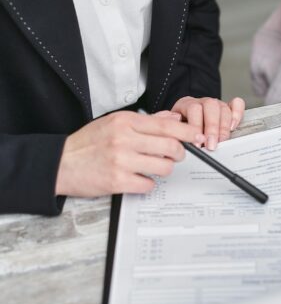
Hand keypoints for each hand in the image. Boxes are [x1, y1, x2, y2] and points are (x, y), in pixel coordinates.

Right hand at [55, 111, 202, 196]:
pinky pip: (148, 184)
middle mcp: (124, 139)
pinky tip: (138, 178)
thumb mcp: (115, 123)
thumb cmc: (89, 143)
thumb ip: (146, 121)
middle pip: (171, 147)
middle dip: (179, 153)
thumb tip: (174, 119)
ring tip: (153, 167)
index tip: (197, 136)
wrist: (60, 163)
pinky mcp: (117, 181)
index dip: (187, 132)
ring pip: (164, 167)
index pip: (166, 125)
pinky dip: (148, 183)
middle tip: (175, 156)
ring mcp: (121, 161)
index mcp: (125, 122)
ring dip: (164, 169)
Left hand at [171, 96, 244, 149]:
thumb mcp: (173, 130)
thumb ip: (176, 133)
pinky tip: (233, 126)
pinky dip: (237, 114)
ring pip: (223, 108)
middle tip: (211, 145)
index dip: (196, 127)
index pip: (193, 109)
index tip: (197, 144)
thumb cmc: (179, 129)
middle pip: (210, 107)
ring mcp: (216, 104)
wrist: (184, 122)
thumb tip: (181, 141)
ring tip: (221, 141)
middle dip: (212, 128)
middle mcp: (202, 102)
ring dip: (224, 127)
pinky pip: (237, 104)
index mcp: (186, 104)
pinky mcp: (228, 107)